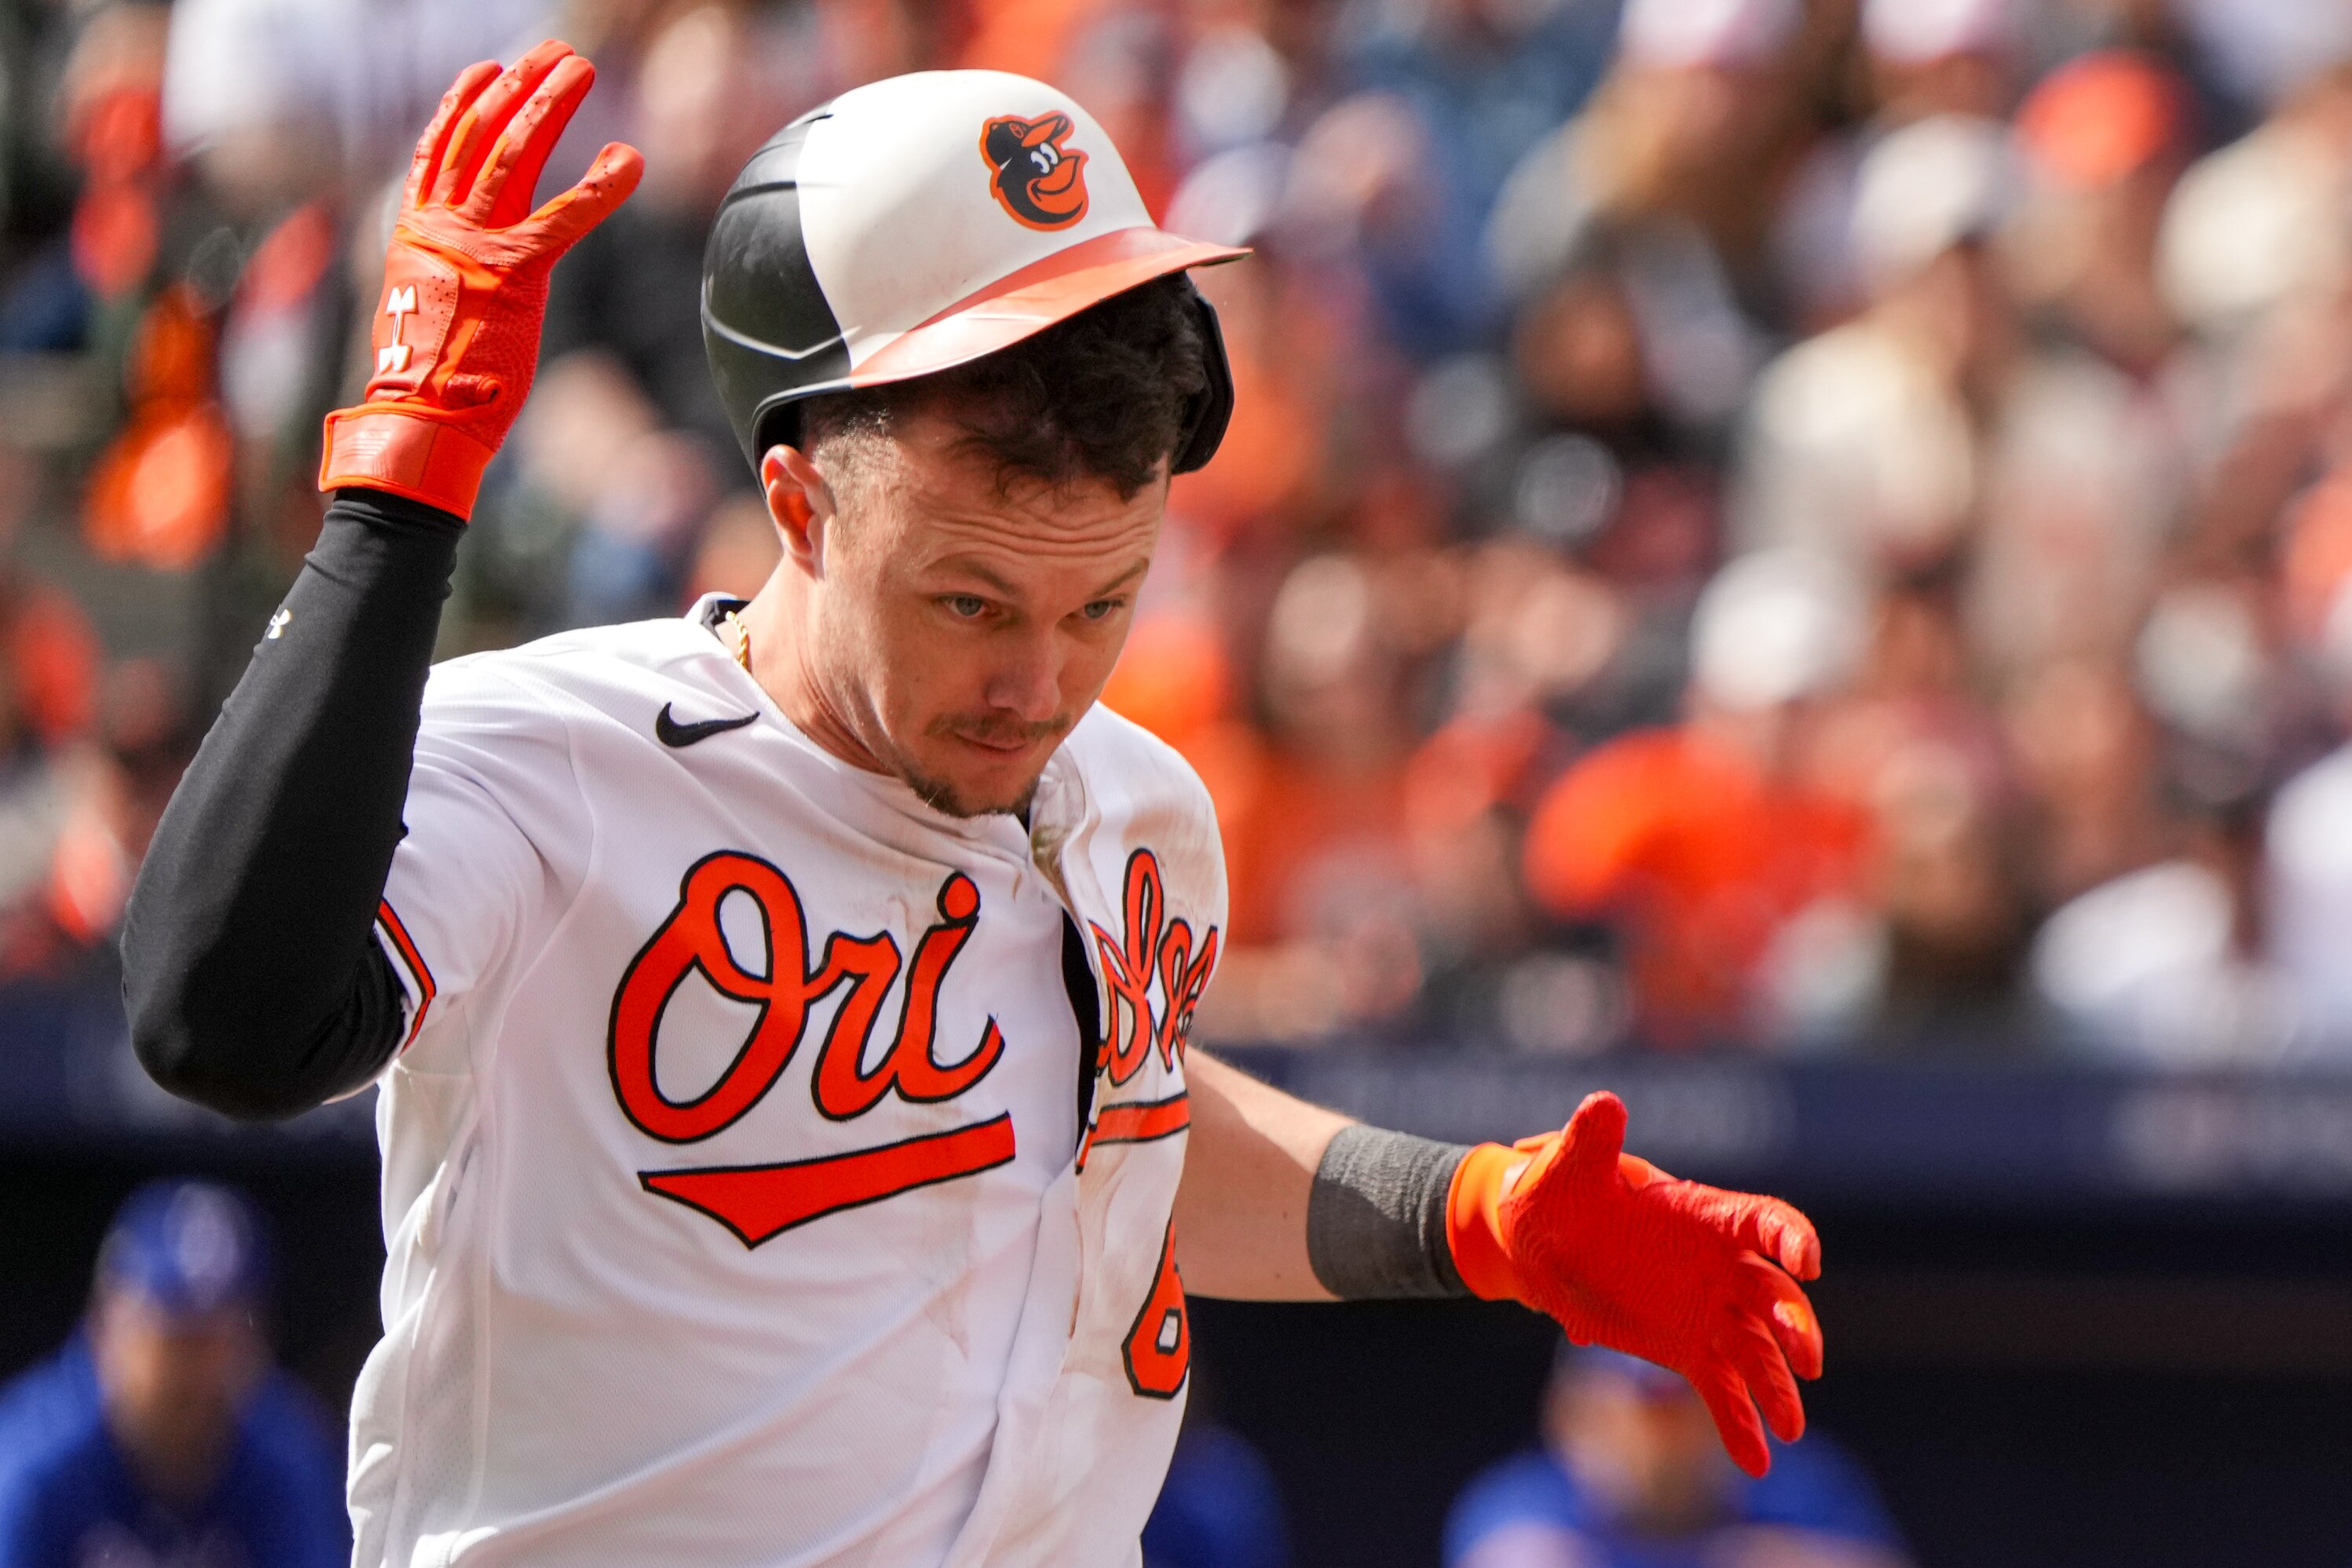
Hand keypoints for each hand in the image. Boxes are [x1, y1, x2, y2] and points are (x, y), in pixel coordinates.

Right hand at [318, 41, 641, 518]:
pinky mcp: (516, 275)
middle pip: (482, 136)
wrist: (419, 419)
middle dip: (519, 87)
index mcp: (416, 232)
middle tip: (552, 53)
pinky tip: (629, 160)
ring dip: (550, 106)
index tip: (486, 71)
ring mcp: (477, 247)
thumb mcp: (426, 311)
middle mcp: (442, 227)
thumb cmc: (428, 384)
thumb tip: (457, 277)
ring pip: (515, 155)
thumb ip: (445, 276)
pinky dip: (600, 185)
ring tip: (579, 71)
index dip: (464, 105)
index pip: (439, 151)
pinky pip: (565, 217)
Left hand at [1447, 1091, 1823, 1476]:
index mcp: (1702, 1213)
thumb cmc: (1555, 1190)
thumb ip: (1591, 1141)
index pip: (1761, 1221)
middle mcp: (1717, 1265)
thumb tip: (1603, 1103)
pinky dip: (1741, 1424)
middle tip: (1806, 1357)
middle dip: (1795, 1325)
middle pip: (1773, 1296)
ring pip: (1756, 1350)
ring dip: (1777, 1386)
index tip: (1807, 1261)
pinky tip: (1757, 1462)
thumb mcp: (1567, 1165)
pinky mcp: (1686, 1348)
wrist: (1533, 1241)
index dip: (1789, 1237)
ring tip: (1791, 1427)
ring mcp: (1706, 1309)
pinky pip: (1722, 1388)